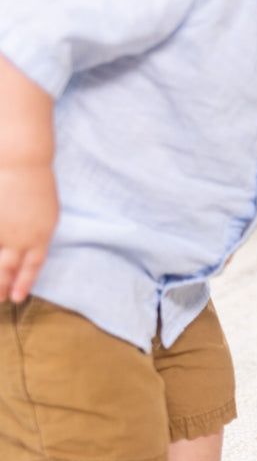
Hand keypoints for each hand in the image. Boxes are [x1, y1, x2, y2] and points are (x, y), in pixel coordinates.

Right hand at [0, 164, 58, 302]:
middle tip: (0, 300)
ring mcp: (2, 230)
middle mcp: (20, 236)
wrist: (22, 160)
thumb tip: (31, 251)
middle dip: (3, 286)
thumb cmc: (37, 183)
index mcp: (41, 234)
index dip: (24, 282)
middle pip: (8, 268)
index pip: (32, 265)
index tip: (18, 297)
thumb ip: (39, 234)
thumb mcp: (48, 213)